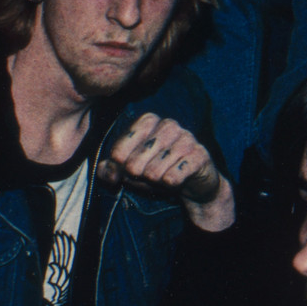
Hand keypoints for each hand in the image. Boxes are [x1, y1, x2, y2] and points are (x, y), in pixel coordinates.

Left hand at [100, 114, 236, 231]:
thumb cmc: (158, 170)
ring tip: (162, 177)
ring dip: (155, 181)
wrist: (193, 184)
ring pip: (154, 171)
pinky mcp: (199, 156)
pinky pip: (173, 177)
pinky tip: (175, 180)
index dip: (120, 165)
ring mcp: (186, 139)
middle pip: (135, 161)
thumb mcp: (131, 170)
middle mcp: (169, 125)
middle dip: (138, 176)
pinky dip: (170, 184)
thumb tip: (107, 173)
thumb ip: (111, 169)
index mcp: (149, 121)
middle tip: (148, 176)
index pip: (121, 147)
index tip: (126, 170)